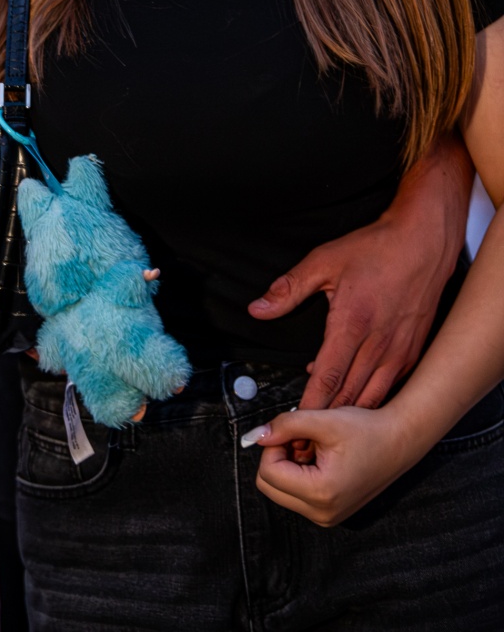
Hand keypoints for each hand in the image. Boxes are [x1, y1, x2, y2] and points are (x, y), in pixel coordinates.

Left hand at [247, 134, 470, 412]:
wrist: (423, 242)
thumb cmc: (375, 249)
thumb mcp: (324, 261)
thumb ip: (289, 288)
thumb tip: (258, 308)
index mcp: (352, 323)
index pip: (327, 376)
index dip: (310, 404)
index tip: (295, 424)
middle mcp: (378, 343)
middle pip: (348, 394)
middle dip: (326, 421)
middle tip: (306, 439)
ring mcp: (398, 351)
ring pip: (371, 396)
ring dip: (349, 416)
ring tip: (327, 433)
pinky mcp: (412, 352)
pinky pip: (389, 386)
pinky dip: (370, 399)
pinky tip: (354, 401)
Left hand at [247, 405, 413, 526]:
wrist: (399, 442)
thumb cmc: (368, 431)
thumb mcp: (324, 420)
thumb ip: (285, 426)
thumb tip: (257, 435)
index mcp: (321, 493)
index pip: (268, 472)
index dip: (274, 444)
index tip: (292, 430)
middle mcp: (321, 513)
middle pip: (269, 485)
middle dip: (278, 456)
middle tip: (301, 438)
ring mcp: (325, 517)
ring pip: (280, 490)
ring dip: (288, 464)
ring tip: (313, 447)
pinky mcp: (328, 513)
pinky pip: (296, 494)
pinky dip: (298, 473)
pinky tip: (319, 458)